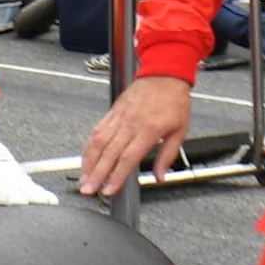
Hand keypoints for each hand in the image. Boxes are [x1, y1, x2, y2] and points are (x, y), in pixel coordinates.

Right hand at [78, 76, 194, 197]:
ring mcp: (119, 118)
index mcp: (148, 130)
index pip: (128, 158)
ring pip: (97, 142)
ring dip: (88, 162)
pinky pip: (96, 131)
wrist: (164, 74)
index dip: (116, 176)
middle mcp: (130, 124)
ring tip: (83, 178)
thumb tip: (160, 175)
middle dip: (96, 174)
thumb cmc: (173, 100)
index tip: (109, 189)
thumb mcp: (180, 131)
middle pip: (108, 153)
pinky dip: (88, 147)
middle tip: (88, 189)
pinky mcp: (112, 112)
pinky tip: (86, 158)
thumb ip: (168, 155)